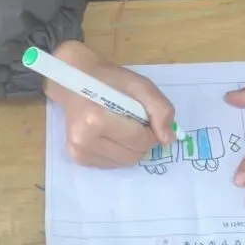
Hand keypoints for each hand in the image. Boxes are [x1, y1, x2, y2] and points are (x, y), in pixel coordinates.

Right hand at [44, 40, 175, 167]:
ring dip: (130, 148)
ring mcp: (78, 151)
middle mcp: (84, 139)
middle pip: (133, 156)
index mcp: (97, 119)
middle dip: (141, 141)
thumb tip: (168, 139)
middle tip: (134, 122)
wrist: (76, 80)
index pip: (140, 140)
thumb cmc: (110, 81)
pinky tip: (110, 134)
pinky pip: (110, 164)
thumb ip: (160, 109)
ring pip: (123, 163)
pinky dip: (117, 152)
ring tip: (121, 127)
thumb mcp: (140, 85)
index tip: (146, 118)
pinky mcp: (76, 158)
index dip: (151, 131)